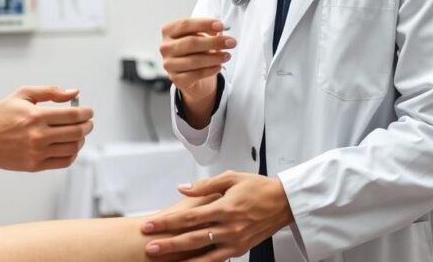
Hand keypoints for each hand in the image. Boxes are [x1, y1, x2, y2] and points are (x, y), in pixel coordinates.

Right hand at [0, 86, 93, 171]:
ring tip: (78, 133)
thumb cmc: (1, 116)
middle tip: (87, 122)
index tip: (88, 112)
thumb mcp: (23, 94)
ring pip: (72, 148)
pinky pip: (63, 162)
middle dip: (87, 125)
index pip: (73, 115)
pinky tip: (69, 146)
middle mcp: (38, 135)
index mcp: (36, 116)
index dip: (86, 113)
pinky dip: (72, 154)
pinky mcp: (35, 165)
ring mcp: (37, 152)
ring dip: (81, 140)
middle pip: (77, 132)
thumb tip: (74, 93)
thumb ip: (51, 91)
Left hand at [140, 171, 293, 261]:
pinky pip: (217, 260)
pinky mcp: (240, 249)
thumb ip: (204, 185)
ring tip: (162, 257)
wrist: (283, 203)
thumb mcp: (231, 178)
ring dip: (180, 256)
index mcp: (224, 207)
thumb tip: (182, 187)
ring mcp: (235, 241)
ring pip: (202, 253)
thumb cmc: (258, 188)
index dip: (167, 223)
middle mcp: (229, 227)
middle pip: (191, 238)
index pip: (188, 217)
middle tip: (149, 246)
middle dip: (167, 243)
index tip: (150, 225)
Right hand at [160, 17, 233, 125]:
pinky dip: (209, 70)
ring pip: (194, 60)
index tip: (221, 25)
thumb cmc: (196, 50)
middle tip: (231, 42)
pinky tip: (218, 66)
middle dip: (214, 42)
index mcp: (168, 31)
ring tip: (227, 55)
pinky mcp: (176, 79)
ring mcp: (169, 64)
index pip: (185, 24)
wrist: (191, 74)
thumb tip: (222, 28)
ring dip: (215, 57)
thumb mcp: (202, 35)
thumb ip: (209, 30)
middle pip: (191, 42)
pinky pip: (195, 74)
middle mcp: (165, 47)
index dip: (204, 24)